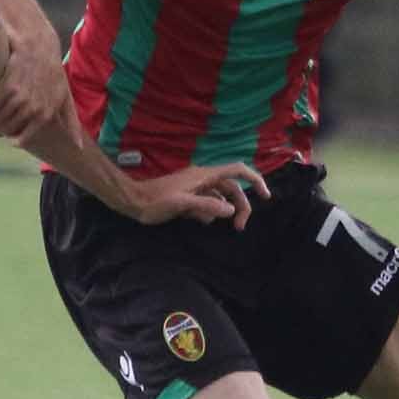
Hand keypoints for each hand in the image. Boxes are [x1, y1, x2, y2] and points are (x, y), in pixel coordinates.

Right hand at [0, 29, 69, 145]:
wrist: (39, 45)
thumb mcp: (66, 96)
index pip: (26, 136)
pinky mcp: (9, 86)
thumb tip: (79, 146)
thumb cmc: (53, 72)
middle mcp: (36, 107)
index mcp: (49, 112)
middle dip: (1, 132)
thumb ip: (71, 121)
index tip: (11, 139)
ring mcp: (22, 97)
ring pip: (1, 120)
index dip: (16, 140)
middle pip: (11, 129)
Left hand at [132, 161, 269, 229]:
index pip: (237, 171)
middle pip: (232, 188)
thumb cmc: (154, 201)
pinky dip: (210, 213)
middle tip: (240, 228)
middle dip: (240, 205)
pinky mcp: (189, 198)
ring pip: (221, 198)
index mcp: (204, 175)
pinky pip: (207, 204)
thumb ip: (207, 205)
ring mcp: (196, 188)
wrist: (133, 202)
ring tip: (225, 228)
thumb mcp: (182, 203)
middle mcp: (203, 179)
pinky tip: (201, 221)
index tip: (265, 196)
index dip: (254, 180)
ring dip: (226, 211)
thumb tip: (231, 209)